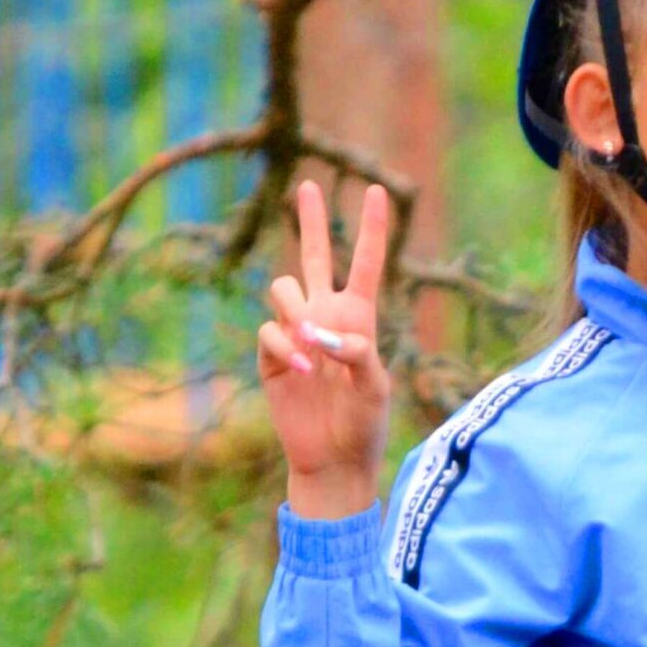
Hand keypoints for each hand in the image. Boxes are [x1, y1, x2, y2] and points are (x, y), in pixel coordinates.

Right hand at [260, 179, 392, 519]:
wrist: (334, 459)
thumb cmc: (363, 425)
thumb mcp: (374, 386)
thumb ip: (356, 352)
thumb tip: (319, 332)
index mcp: (358, 317)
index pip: (365, 264)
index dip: (372, 229)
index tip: (377, 192)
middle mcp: (325, 316)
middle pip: (314, 256)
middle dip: (311, 222)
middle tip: (308, 186)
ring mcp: (296, 334)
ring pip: (283, 288)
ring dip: (295, 309)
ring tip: (312, 344)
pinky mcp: (272, 356)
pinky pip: (269, 331)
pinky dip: (284, 345)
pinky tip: (303, 369)